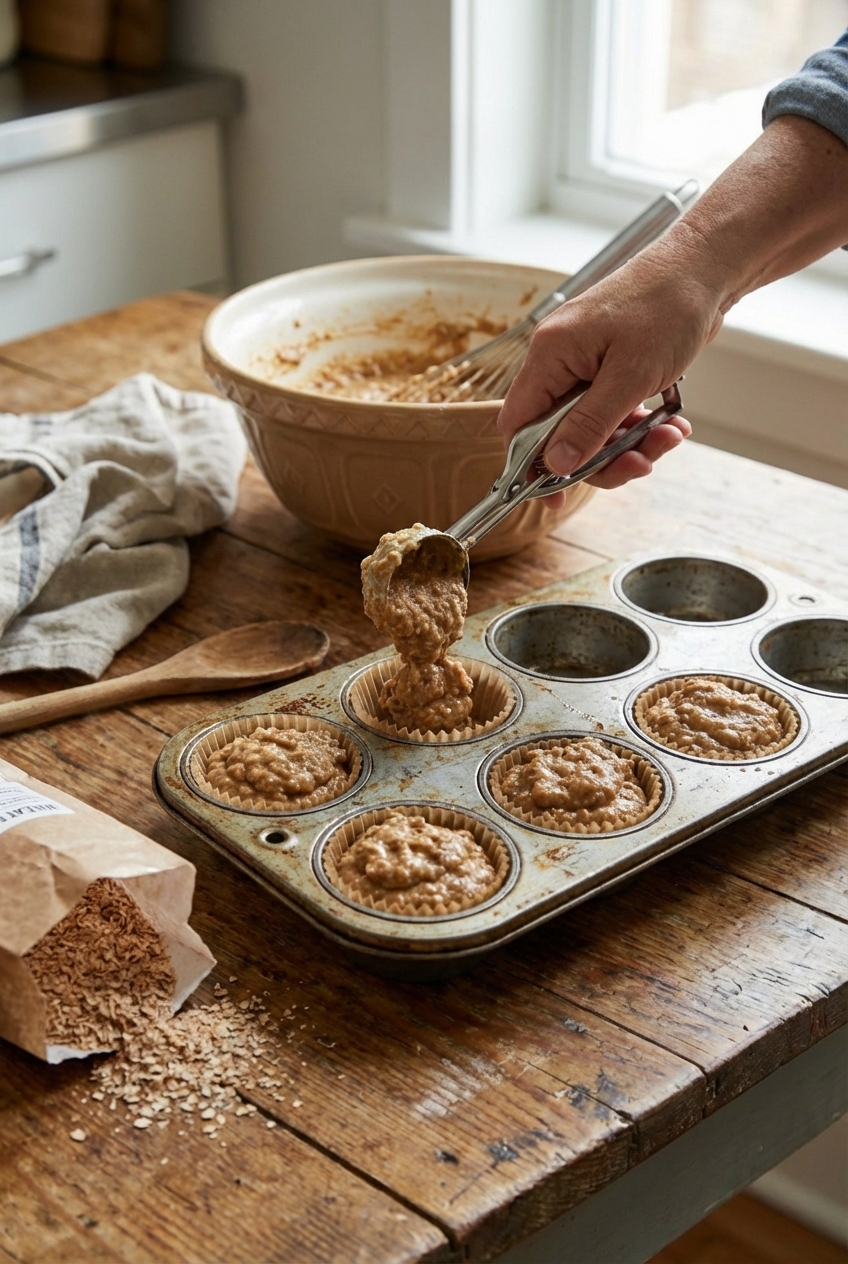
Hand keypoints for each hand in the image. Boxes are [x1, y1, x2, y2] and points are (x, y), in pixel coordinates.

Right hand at [497, 238, 720, 498]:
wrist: (705, 269)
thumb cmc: (666, 305)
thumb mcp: (629, 376)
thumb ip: (590, 424)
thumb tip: (556, 464)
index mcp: (550, 356)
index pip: (519, 424)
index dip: (531, 465)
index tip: (553, 495)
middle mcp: (560, 361)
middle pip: (560, 434)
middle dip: (602, 456)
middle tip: (640, 463)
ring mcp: (585, 365)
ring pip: (592, 428)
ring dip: (629, 443)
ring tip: (668, 437)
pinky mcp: (610, 368)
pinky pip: (613, 412)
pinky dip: (639, 425)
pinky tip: (670, 423)